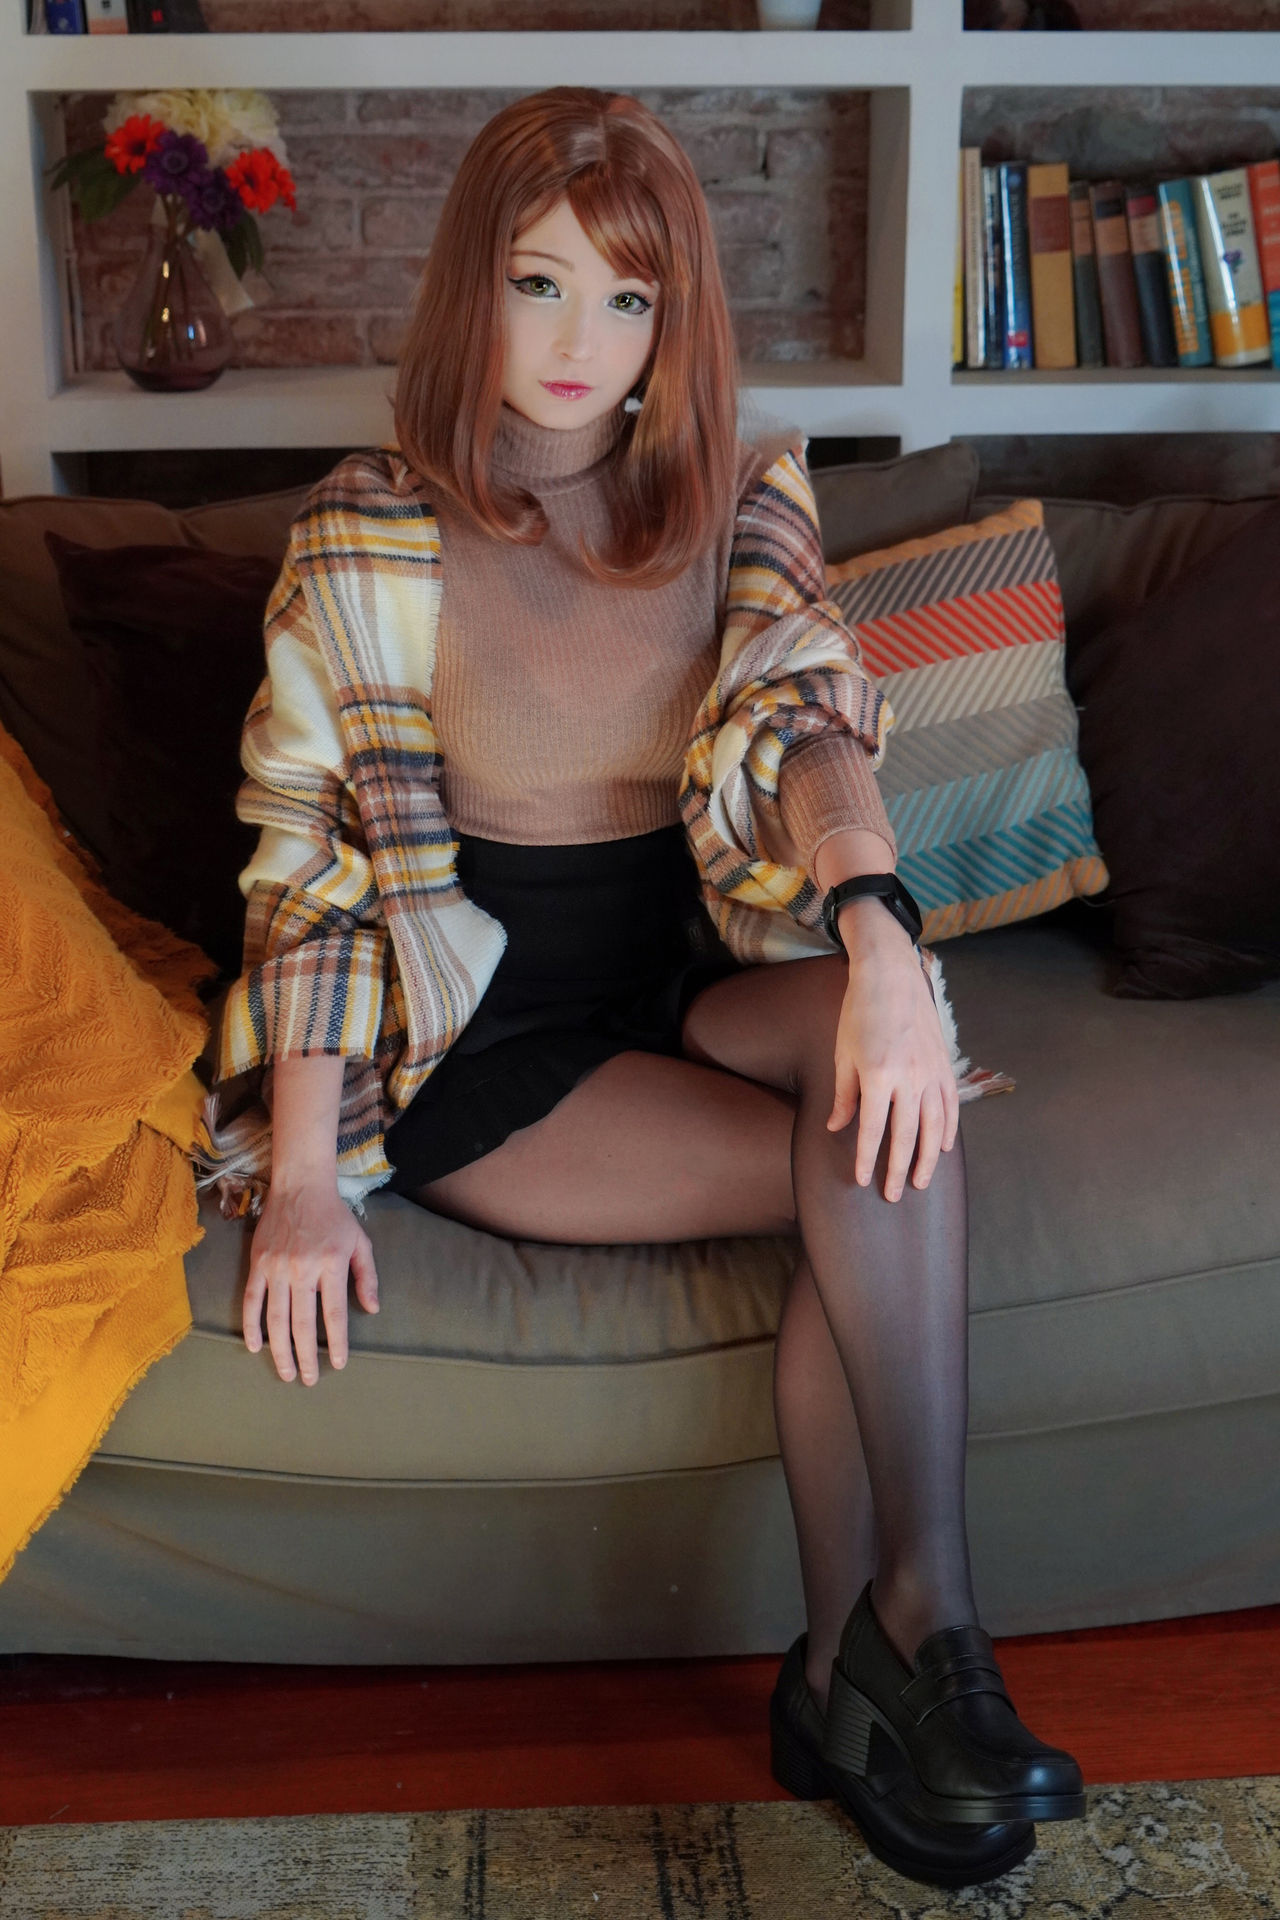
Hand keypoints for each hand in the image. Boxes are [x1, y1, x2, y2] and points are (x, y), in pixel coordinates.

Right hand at [242, 1178, 379, 1384]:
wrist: (300, 1186)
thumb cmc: (334, 1216)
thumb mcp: (360, 1241)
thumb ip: (367, 1277)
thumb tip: (371, 1310)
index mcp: (331, 1264)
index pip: (333, 1314)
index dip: (336, 1342)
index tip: (338, 1364)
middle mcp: (302, 1269)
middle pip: (302, 1324)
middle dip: (306, 1357)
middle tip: (309, 1380)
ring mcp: (276, 1267)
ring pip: (276, 1318)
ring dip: (279, 1350)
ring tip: (286, 1373)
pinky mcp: (257, 1264)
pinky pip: (251, 1300)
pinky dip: (252, 1325)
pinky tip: (255, 1346)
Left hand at [826, 902, 959, 1202]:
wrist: (891, 974)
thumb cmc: (858, 1012)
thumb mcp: (842, 1053)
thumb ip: (844, 1094)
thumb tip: (837, 1128)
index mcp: (878, 1075)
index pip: (872, 1129)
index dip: (867, 1158)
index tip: (862, 1181)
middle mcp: (909, 1077)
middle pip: (907, 1135)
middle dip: (900, 1169)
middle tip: (894, 1195)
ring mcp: (931, 1071)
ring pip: (934, 1126)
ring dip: (929, 1158)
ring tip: (922, 1182)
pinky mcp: (944, 1064)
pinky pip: (951, 1105)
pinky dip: (949, 1129)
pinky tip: (944, 1148)